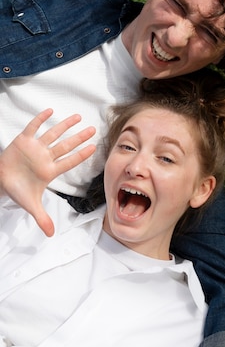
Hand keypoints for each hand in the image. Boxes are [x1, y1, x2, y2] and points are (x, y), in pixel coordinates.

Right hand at [0, 109, 95, 236]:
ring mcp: (35, 147)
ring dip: (64, 125)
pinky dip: (41, 119)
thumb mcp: (30, 205)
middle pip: (65, 145)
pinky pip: (33, 127)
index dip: (80, 155)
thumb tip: (51, 234)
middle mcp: (45, 157)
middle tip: (93, 130)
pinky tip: (51, 111)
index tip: (94, 148)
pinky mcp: (23, 140)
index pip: (68, 162)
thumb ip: (42, 218)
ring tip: (78, 117)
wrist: (0, 181)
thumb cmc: (18, 190)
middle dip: (79, 138)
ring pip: (53, 134)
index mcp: (49, 170)